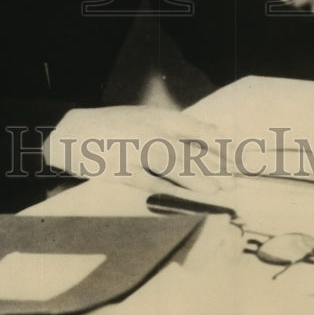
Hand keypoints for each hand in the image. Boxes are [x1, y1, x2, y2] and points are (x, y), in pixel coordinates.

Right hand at [44, 105, 232, 195]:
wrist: (75, 132)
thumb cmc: (115, 127)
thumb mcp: (145, 118)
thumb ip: (173, 127)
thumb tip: (209, 132)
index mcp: (157, 117)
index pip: (196, 128)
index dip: (218, 143)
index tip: (238, 156)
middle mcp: (149, 130)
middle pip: (188, 148)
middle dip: (213, 164)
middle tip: (235, 179)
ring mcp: (135, 149)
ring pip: (171, 163)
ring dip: (195, 177)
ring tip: (218, 189)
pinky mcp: (121, 169)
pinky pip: (149, 180)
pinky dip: (168, 189)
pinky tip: (182, 197)